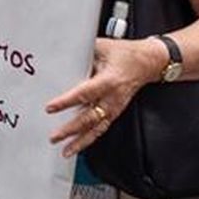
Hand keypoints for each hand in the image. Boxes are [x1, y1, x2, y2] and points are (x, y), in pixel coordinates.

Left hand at [46, 37, 165, 156]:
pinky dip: (89, 139)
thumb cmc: (125, 54)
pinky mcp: (115, 112)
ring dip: (81, 141)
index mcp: (108, 81)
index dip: (67, 102)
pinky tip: (78, 146)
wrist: (147, 62)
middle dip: (71, 129)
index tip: (50, 108)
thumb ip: (81, 54)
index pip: (84, 93)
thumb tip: (61, 57)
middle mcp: (112, 98)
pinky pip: (101, 128)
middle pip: (89, 118)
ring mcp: (115, 107)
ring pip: (96, 129)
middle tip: (54, 136)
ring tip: (65, 150)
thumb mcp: (101, 47)